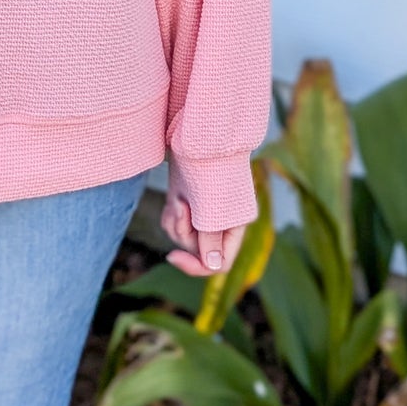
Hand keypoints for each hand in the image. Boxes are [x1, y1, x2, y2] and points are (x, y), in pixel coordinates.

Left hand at [160, 161, 246, 278]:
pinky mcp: (190, 204)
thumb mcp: (210, 213)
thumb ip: (210, 242)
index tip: (173, 256)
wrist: (199, 139)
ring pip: (184, 237)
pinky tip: (174, 199)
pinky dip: (171, 215)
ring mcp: (204, 214)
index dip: (197, 265)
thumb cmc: (210, 174)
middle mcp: (222, 224)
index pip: (220, 262)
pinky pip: (176, 224)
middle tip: (182, 208)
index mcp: (236, 227)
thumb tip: (214, 267)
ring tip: (180, 200)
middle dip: (183, 232)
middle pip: (197, 250)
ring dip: (176, 222)